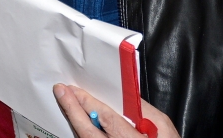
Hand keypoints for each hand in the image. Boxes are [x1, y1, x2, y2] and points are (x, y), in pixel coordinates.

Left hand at [53, 83, 179, 137]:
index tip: (73, 89)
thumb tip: (121, 94)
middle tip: (61, 93)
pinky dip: (81, 132)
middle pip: (88, 133)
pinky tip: (76, 121)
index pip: (105, 119)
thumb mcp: (162, 125)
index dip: (87, 103)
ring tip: (66, 104)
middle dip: (73, 111)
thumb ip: (142, 109)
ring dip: (74, 122)